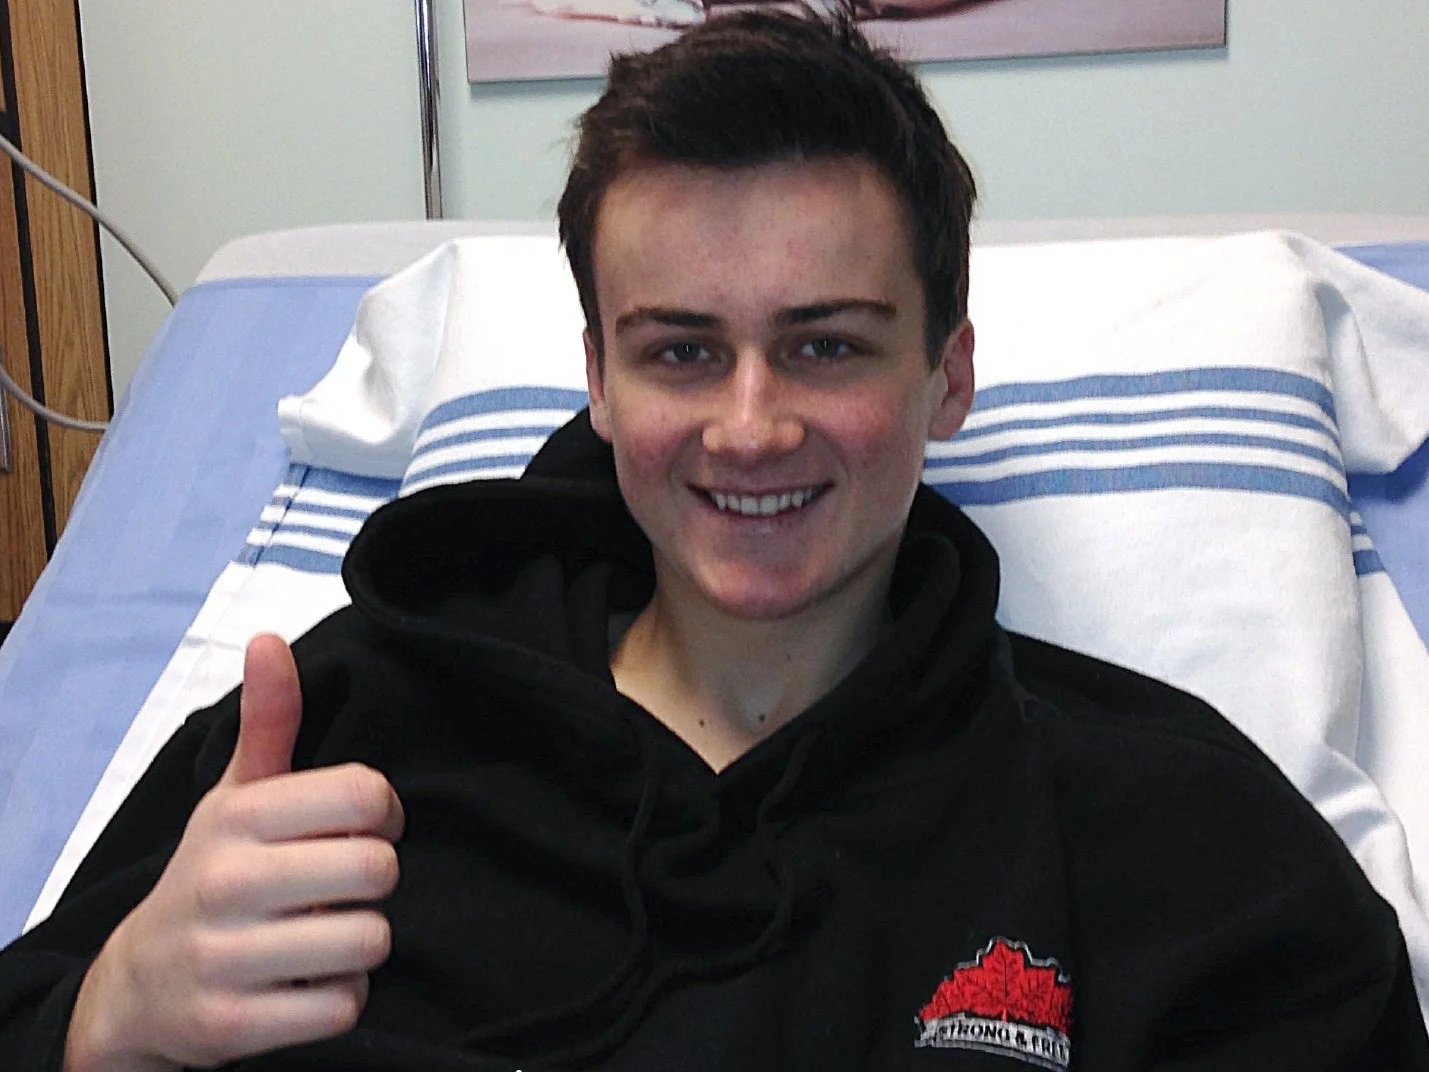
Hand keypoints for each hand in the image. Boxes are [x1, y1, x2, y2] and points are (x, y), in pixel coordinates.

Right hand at [65, 635, 404, 1071]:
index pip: (368, 795)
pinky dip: (337, 1000)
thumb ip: (269, 722)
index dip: (385, 815)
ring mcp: (225, 956)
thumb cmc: (213, 875)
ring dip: (358, 945)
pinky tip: (303, 983)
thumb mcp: (235, 797)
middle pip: (379, 870)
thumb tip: (269, 639)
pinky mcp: (232, 1026)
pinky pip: (344, 1006)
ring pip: (369, 941)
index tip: (362, 830)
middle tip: (339, 891)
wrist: (139, 986)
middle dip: (373, 884)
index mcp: (239, 815)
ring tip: (320, 936)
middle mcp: (227, 880)